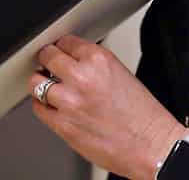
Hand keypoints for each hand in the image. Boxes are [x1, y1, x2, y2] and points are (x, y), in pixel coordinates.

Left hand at [28, 35, 188, 179]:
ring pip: (36, 82)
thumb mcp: (119, 73)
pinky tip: (52, 106)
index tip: (60, 51)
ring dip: (41, 84)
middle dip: (47, 60)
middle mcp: (81, 77)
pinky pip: (39, 108)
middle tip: (48, 65)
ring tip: (48, 87)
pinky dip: (43, 106)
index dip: (61, 47)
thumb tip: (71, 60)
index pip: (65, 41)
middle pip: (47, 56)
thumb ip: (92, 65)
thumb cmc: (142, 115)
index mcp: (98, 59)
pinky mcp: (63, 125)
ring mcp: (69, 102)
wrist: (152, 147)